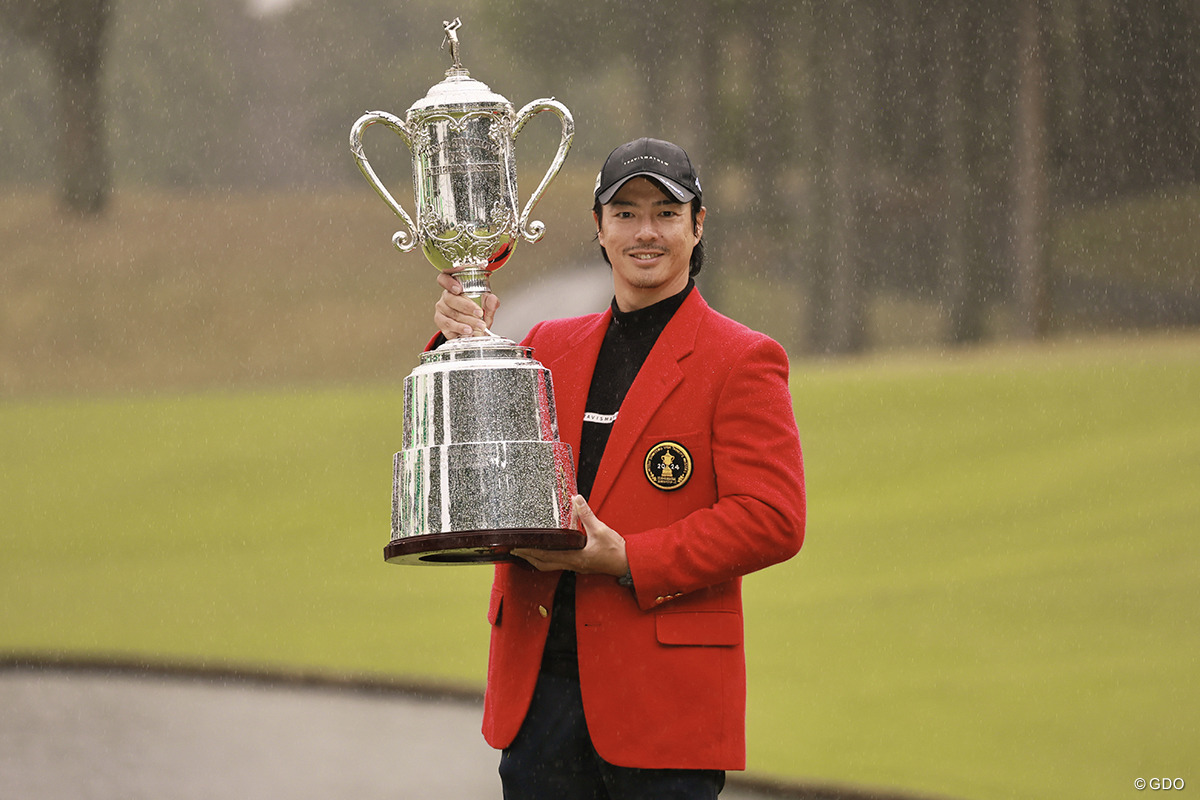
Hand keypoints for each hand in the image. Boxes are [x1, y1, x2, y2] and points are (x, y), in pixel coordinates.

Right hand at [434, 271, 499, 338]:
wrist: (472, 331)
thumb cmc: (476, 315)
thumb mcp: (486, 308)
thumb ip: (490, 304)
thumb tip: (492, 298)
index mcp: (455, 288)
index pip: (444, 279)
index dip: (449, 283)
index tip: (459, 289)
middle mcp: (446, 297)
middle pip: (451, 299)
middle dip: (467, 307)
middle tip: (479, 313)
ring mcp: (441, 310)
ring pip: (452, 313)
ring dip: (467, 320)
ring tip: (478, 325)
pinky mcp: (440, 322)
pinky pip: (448, 325)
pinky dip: (460, 328)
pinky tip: (468, 330)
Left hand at [512, 495, 628, 577]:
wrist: (628, 563)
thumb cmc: (616, 551)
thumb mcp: (600, 529)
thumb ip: (587, 514)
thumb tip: (576, 499)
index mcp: (575, 557)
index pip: (546, 556)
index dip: (530, 552)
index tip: (517, 547)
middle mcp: (573, 564)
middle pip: (544, 564)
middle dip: (528, 558)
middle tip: (515, 551)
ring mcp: (576, 566)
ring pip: (550, 566)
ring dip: (537, 560)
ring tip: (527, 552)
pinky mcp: (581, 565)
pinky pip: (559, 564)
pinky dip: (549, 559)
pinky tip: (548, 552)